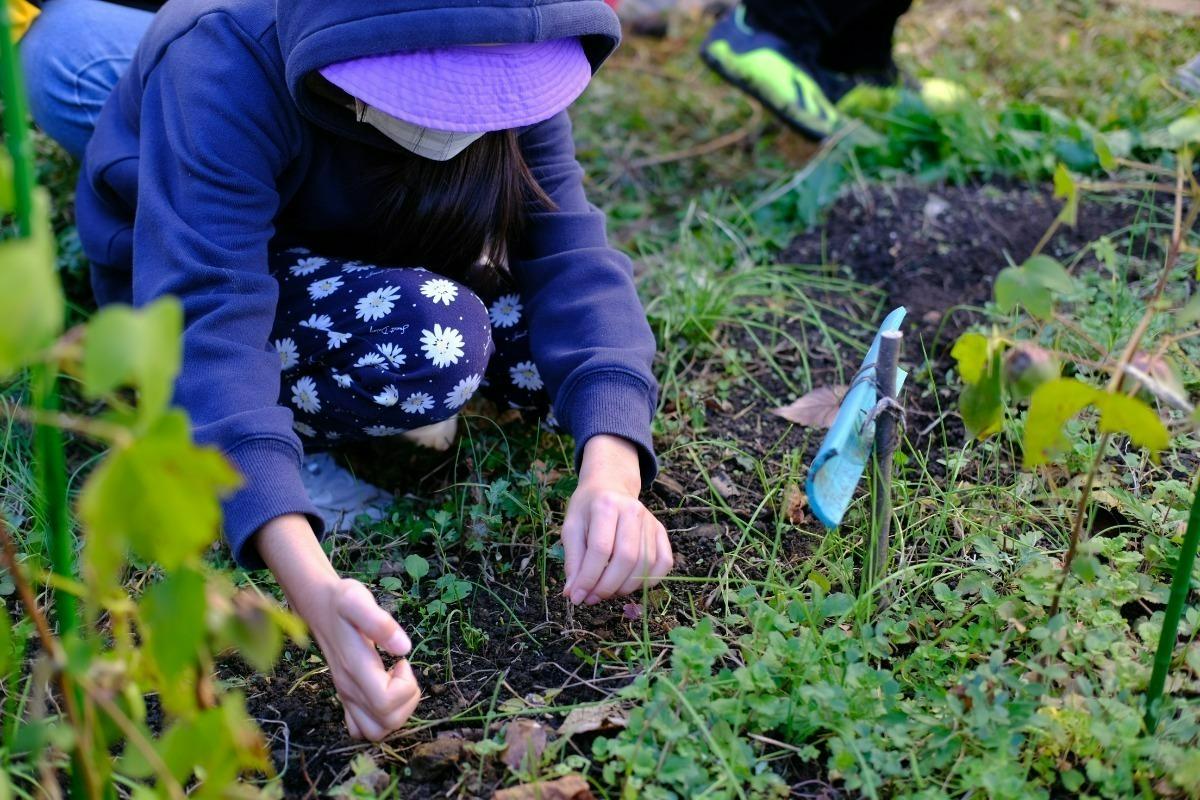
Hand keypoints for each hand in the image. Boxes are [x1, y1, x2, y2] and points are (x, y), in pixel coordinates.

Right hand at [306, 578, 421, 739]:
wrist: (317, 606)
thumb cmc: (340, 602)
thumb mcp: (357, 600)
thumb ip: (380, 623)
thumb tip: (404, 649)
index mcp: (355, 668)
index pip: (386, 703)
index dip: (405, 686)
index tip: (402, 661)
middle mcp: (349, 689)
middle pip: (386, 723)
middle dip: (407, 700)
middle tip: (402, 671)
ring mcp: (346, 696)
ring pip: (376, 731)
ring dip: (396, 712)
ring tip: (396, 682)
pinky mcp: (346, 697)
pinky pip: (362, 728)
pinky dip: (379, 718)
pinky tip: (383, 691)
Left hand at [560, 436, 672, 604]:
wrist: (610, 487)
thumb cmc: (587, 509)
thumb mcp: (571, 528)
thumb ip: (573, 561)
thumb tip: (574, 594)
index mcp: (606, 505)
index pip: (600, 549)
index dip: (589, 578)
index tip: (578, 597)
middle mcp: (633, 511)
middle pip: (626, 558)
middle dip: (607, 586)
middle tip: (592, 598)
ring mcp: (651, 521)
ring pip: (645, 564)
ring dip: (625, 587)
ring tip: (606, 592)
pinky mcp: (661, 532)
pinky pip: (664, 563)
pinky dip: (649, 581)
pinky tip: (629, 585)